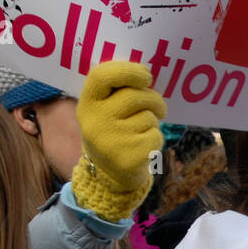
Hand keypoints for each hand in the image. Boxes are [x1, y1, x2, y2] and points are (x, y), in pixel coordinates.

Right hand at [73, 61, 166, 220]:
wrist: (108, 177)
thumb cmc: (112, 134)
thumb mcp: (104, 112)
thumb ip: (117, 92)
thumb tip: (146, 72)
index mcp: (87, 105)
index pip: (102, 75)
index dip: (128, 71)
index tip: (145, 75)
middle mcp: (95, 122)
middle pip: (134, 96)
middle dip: (153, 99)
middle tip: (160, 106)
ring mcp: (111, 141)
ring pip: (148, 117)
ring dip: (153, 122)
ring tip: (142, 131)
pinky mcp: (129, 157)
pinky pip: (155, 136)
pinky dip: (155, 139)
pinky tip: (143, 147)